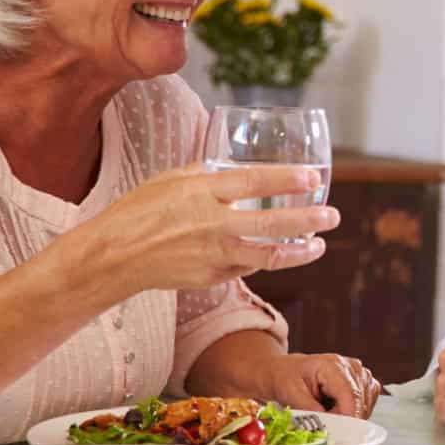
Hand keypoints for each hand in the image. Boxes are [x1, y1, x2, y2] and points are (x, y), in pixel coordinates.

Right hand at [61, 162, 338, 297]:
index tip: (313, 176)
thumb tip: (237, 166)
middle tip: (333, 215)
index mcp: (200, 192)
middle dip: (308, 220)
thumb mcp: (170, 179)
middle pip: (270, 223)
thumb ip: (207, 174)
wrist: (112, 257)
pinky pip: (246, 266)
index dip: (288, 180)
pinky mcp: (211, 277)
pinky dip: (267, 260)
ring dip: (299, 251)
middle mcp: (210, 224)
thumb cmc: (139, 211)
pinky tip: (284, 253)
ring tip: (320, 243)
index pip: (254, 182)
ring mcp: (212, 254)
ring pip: (267, 255)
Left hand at [260, 352, 381, 418]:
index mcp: (333, 365)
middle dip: (345, 419)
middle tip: (324, 421)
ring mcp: (360, 373)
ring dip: (350, 416)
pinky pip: (368, 404)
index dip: (347, 417)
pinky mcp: (364, 382)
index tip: (338, 432)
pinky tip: (338, 408)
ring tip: (328, 411)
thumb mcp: (291, 394)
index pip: (350, 395)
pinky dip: (355, 412)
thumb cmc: (288, 377)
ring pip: (366, 405)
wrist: (288, 370)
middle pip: (360, 402)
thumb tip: (325, 427)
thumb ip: (310, 411)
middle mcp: (351, 367)